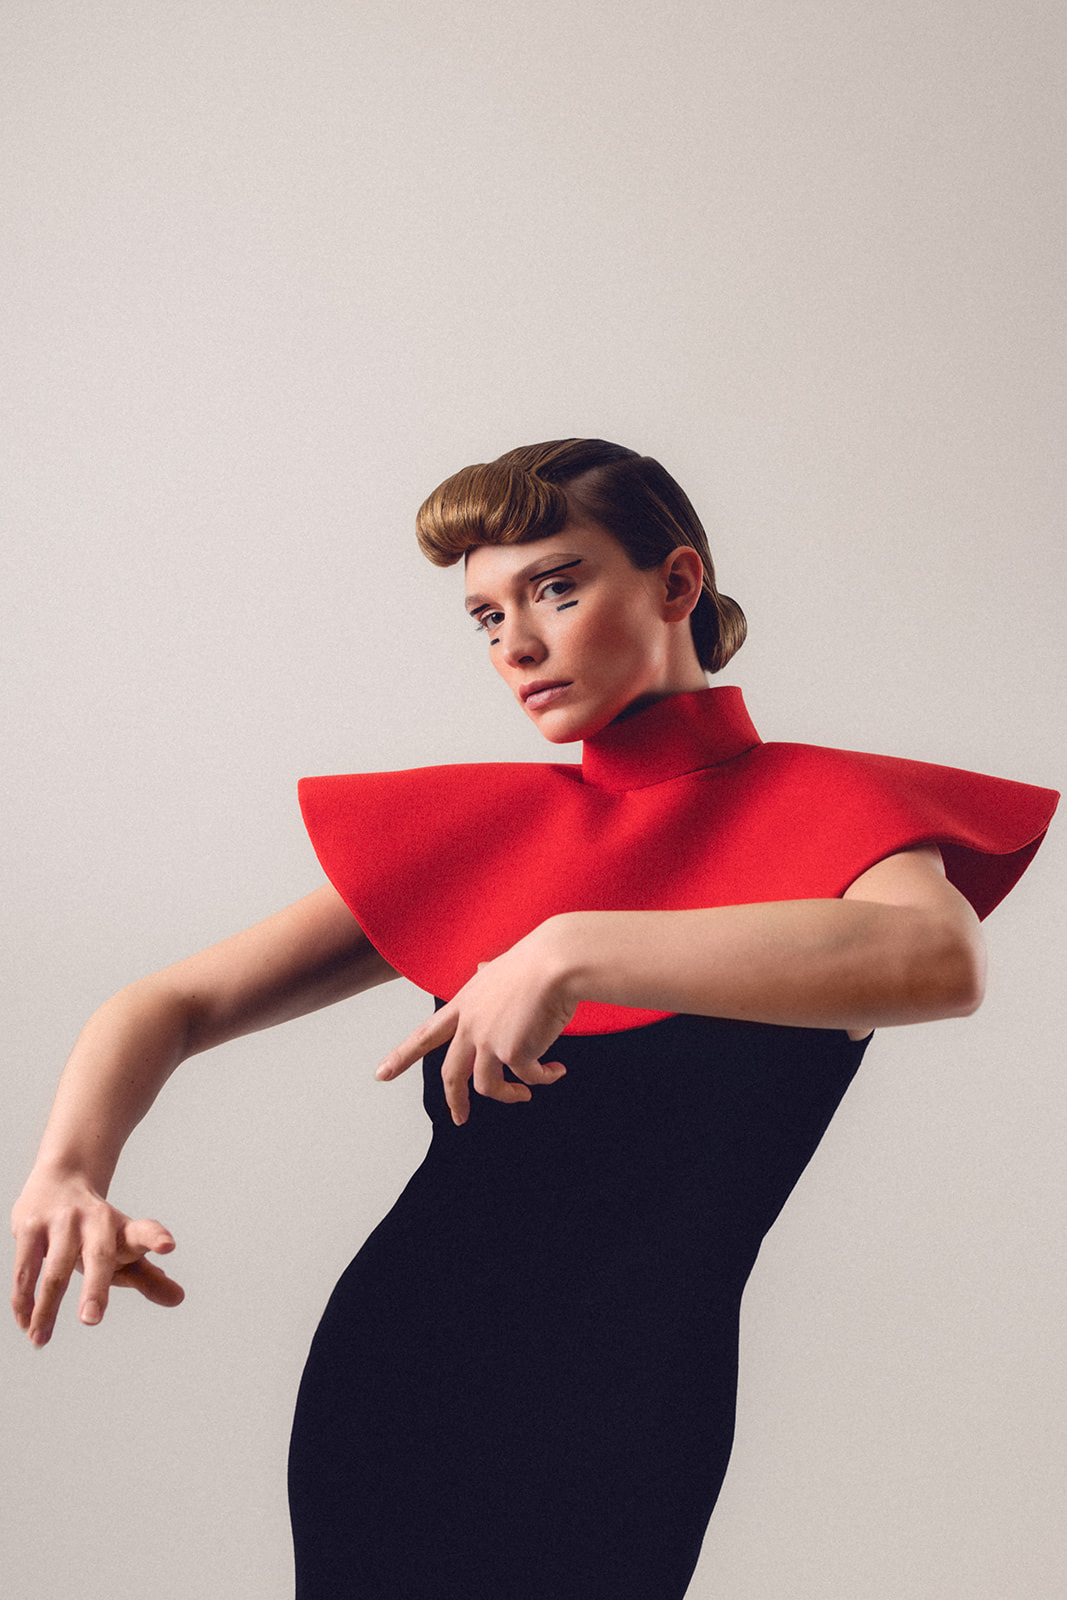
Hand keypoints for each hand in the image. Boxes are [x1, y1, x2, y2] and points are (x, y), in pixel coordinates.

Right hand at [11, 1169, 184, 1346]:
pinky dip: (24, 1300)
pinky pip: (25, 1271)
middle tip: (91, 1319)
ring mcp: (62, 1221)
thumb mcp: (125, 1248)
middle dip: (95, 1288)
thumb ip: (149, 1278)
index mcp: (123, 1228)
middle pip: (98, 1255)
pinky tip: (26, 1323)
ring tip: (41, 1339)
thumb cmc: (99, 1227)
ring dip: (46, 1309)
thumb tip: (178, 1298)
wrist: (62, 1177)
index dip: (155, 1238)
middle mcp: (95, 1220)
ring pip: (55, 1271)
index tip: (168, 1246)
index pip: (144, 1231)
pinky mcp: (30, 1226)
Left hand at [376, 919, 576, 1124]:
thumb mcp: (498, 968)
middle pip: (451, 1073)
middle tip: (459, 1117)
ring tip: (525, 1094)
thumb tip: (482, 965)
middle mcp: (471, 1026)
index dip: (402, 1056)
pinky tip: (556, 1071)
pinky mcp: (514, 1053)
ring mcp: (489, 1042)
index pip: (425, 1035)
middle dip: (454, 1100)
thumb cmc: (535, 961)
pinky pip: (528, 1078)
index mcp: (464, 1005)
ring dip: (509, 1095)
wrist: (555, 964)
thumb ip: (486, 974)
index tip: (381, 1073)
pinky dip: (543, 1078)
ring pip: (487, 1086)